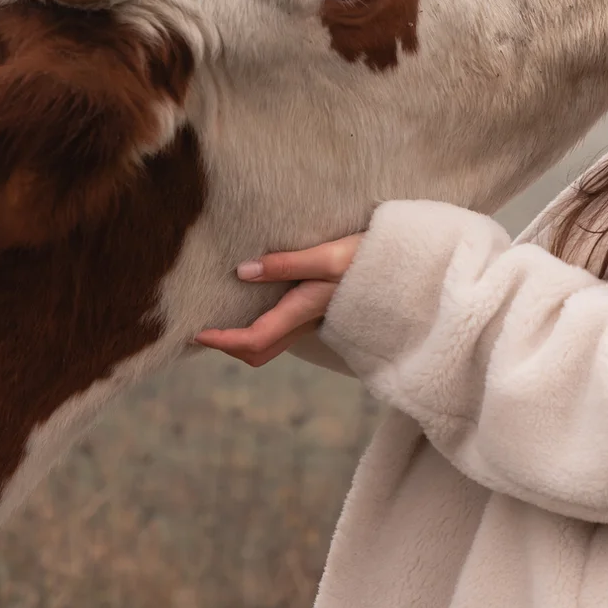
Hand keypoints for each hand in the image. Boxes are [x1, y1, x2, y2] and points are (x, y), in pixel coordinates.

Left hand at [193, 235, 363, 367]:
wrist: (411, 267)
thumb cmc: (372, 258)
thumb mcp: (329, 255)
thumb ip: (286, 263)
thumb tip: (242, 272)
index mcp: (304, 311)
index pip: (254, 340)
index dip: (222, 341)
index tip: (196, 333)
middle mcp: (307, 323)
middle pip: (259, 352)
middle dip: (228, 348)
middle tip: (201, 332)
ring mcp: (315, 320)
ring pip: (271, 344)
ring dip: (243, 340)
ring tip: (220, 320)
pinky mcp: (321, 310)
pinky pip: (283, 330)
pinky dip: (260, 327)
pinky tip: (252, 305)